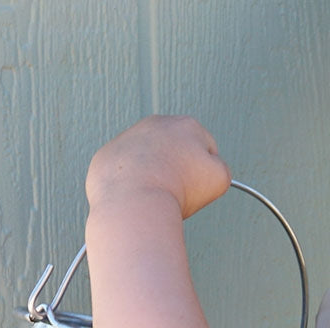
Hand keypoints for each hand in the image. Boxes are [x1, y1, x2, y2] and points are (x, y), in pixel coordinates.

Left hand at [85, 115, 231, 218]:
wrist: (134, 201)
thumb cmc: (176, 190)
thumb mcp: (220, 179)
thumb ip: (221, 168)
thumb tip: (213, 168)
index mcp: (187, 126)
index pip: (205, 148)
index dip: (205, 171)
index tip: (199, 186)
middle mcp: (156, 124)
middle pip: (174, 149)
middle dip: (178, 168)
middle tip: (179, 191)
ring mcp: (129, 137)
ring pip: (148, 158)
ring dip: (154, 174)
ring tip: (157, 195)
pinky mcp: (108, 154)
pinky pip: (124, 169)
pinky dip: (130, 181)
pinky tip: (137, 195)